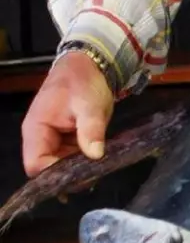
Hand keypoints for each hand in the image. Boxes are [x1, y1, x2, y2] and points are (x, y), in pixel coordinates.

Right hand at [22, 51, 114, 176]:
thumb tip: (95, 155)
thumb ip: (91, 130)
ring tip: (100, 170)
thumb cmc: (84, 82)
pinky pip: (71, 158)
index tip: (80, 176)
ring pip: (61, 167)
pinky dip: (83, 162)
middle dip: (70, 175)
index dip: (55, 175)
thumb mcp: (90, 105)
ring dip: (78, 170)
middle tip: (95, 176)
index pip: (36, 165)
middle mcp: (40, 139)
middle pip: (48, 170)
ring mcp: (53, 140)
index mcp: (36, 129)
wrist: (89, 65)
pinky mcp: (65, 140)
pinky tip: (98, 163)